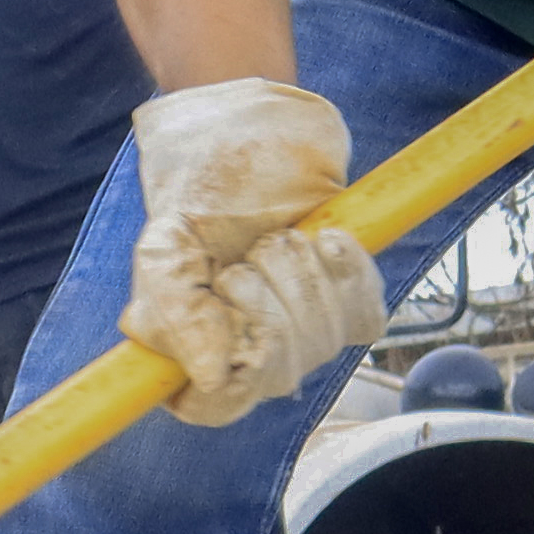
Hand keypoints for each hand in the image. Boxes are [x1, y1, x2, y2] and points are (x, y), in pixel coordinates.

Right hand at [118, 81, 382, 425]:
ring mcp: (301, 327)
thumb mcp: (168, 240)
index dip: (230, 371)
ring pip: (321, 344)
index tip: (228, 304)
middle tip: (248, 253)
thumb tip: (210, 376)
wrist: (255, 127)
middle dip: (265, 298)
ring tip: (279, 236)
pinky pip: (365, 319)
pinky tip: (327, 239)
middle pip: (276, 373)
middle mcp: (248, 347)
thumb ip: (174, 305)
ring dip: (302, 275)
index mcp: (192, 345)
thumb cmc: (203, 185)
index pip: (213, 407)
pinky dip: (350, 273)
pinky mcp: (346, 299)